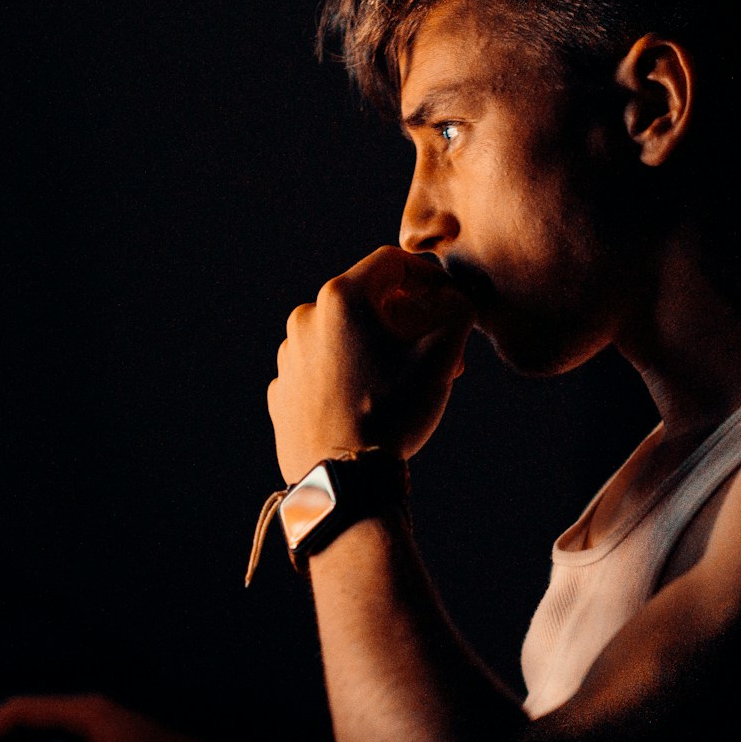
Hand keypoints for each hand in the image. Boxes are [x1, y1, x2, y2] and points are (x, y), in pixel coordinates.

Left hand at [267, 246, 474, 482]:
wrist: (344, 478)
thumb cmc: (394, 410)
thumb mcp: (442, 354)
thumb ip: (458, 309)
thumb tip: (452, 297)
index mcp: (340, 297)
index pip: (391, 262)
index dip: (428, 276)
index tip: (449, 302)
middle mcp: (305, 317)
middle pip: (368, 300)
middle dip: (409, 320)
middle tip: (442, 355)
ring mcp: (289, 355)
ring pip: (344, 335)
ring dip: (379, 347)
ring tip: (407, 382)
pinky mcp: (282, 389)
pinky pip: (323, 368)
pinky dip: (349, 374)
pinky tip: (371, 401)